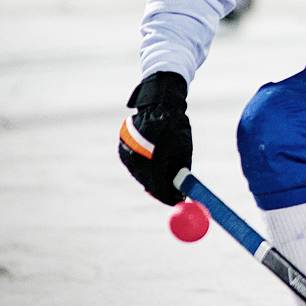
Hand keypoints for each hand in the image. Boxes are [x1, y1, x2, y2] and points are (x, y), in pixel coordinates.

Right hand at [117, 71, 192, 203]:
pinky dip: (143, 168)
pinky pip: (134, 166)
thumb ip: (181, 171)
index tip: (176, 200)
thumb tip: (181, 193)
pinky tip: (152, 159)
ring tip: (163, 169)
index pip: (158, 182)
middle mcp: (138, 153)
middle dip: (160, 189)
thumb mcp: (183, 149)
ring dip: (151, 178)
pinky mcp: (122, 149)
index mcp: (155, 152)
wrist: (158, 104)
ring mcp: (127, 151)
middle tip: (171, 195)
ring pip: (140, 174)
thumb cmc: (176, 126)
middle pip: (147, 181)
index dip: (167, 194)